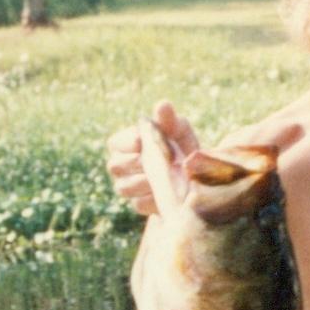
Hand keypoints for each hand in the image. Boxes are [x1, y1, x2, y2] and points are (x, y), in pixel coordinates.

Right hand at [106, 99, 199, 214]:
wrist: (194, 177)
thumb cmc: (181, 147)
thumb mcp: (179, 131)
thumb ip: (169, 119)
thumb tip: (163, 105)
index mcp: (125, 144)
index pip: (115, 143)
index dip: (126, 142)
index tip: (141, 141)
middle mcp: (121, 166)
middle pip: (115, 166)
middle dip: (135, 163)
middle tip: (152, 160)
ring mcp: (127, 187)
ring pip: (123, 187)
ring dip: (144, 181)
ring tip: (163, 177)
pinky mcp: (139, 204)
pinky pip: (138, 203)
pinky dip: (153, 198)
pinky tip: (166, 193)